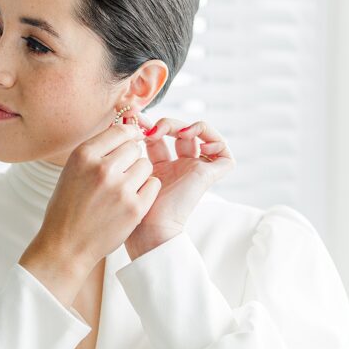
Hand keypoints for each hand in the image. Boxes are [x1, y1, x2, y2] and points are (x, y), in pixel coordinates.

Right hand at [36, 121, 161, 270]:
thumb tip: (124, 130)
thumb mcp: (72, 171)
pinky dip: (146, 190)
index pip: (119, 130)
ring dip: (139, 174)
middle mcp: (102, 169)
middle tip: (121, 173)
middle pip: (134, 147)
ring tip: (124, 189)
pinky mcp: (135, 208)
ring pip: (146, 165)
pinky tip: (132, 199)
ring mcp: (120, 189)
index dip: (129, 135)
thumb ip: (97, 152)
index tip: (131, 140)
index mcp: (83, 156)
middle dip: (131, 158)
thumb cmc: (67, 208)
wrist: (66, 246)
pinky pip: (153, 185)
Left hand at [122, 112, 235, 257]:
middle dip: (166, 123)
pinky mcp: (209, 176)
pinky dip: (214, 140)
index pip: (158, 137)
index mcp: (159, 168)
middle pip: (179, 132)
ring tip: (177, 132)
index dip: (148, 125)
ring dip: (190, 126)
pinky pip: (225, 153)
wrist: (149, 230)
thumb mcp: (126, 168)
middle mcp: (178, 168)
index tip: (133, 121)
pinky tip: (195, 142)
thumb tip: (124, 119)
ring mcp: (194, 171)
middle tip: (150, 128)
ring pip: (201, 136)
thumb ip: (126, 146)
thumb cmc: (132, 206)